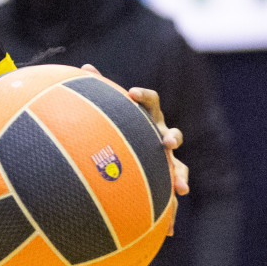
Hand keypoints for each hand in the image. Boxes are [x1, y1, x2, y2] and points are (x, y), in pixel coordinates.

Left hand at [81, 64, 188, 202]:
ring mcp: (167, 154)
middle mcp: (162, 133)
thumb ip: (101, 87)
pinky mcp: (169, 173)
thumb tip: (86, 65)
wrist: (130, 151)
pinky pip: (177, 180)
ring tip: (179, 186)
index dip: (144, 96)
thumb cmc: (122, 126)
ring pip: (180, 164)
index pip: (151, 102)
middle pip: (173, 132)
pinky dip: (179, 188)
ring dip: (181, 174)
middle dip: (172, 137)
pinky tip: (178, 200)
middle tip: (167, 142)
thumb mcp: (114, 111)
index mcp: (149, 116)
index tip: (131, 93)